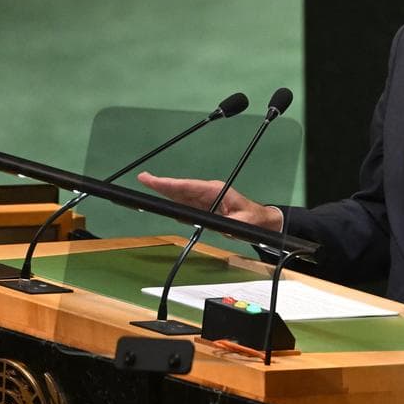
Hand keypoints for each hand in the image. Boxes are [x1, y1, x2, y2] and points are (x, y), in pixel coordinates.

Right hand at [136, 171, 282, 230]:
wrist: (260, 221)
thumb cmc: (253, 218)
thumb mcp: (243, 222)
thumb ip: (228, 224)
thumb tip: (215, 224)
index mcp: (215, 191)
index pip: (188, 187)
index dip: (170, 184)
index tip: (154, 181)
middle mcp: (207, 192)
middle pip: (180, 188)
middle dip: (162, 184)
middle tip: (143, 178)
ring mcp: (205, 200)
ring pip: (181, 195)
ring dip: (165, 191)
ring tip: (148, 184)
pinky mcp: (204, 208)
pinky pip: (186, 205)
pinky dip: (173, 202)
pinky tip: (163, 201)